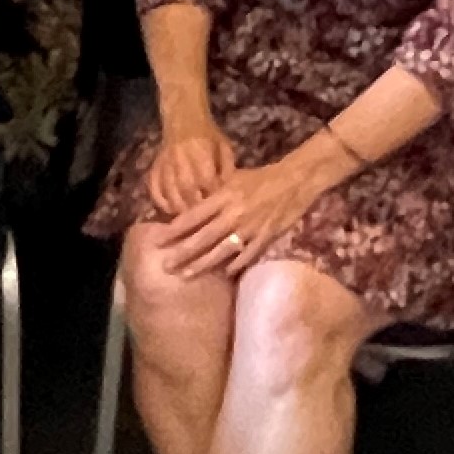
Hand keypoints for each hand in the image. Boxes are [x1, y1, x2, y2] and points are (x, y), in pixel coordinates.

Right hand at [142, 106, 235, 216]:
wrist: (183, 119)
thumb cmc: (209, 136)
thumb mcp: (224, 147)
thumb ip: (228, 169)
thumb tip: (229, 192)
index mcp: (200, 150)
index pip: (206, 178)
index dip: (212, 195)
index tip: (220, 208)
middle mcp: (180, 158)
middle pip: (186, 188)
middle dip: (196, 206)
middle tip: (204, 220)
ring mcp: (164, 164)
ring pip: (169, 191)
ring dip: (179, 208)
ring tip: (189, 221)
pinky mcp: (154, 168)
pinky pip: (154, 188)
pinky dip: (161, 202)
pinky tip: (171, 211)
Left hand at [145, 151, 328, 280]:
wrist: (294, 180)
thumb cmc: (260, 178)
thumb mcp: (232, 179)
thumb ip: (213, 195)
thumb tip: (190, 209)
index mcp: (223, 197)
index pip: (193, 216)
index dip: (174, 230)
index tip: (158, 241)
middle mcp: (233, 213)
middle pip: (202, 237)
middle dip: (182, 253)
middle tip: (165, 266)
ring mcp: (250, 227)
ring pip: (221, 250)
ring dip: (202, 264)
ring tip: (186, 275)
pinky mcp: (266, 237)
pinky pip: (247, 255)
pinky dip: (235, 265)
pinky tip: (224, 274)